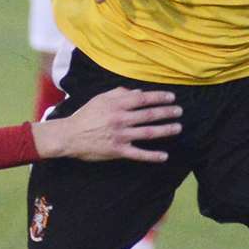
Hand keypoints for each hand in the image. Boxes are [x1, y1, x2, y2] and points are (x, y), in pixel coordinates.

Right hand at [33, 87, 181, 162]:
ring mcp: (120, 136)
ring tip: (178, 127)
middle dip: (166, 112)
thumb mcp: (100, 99)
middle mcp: (120, 119)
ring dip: (165, 130)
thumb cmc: (85, 115)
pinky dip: (152, 156)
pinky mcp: (118, 151)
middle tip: (179, 111)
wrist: (69, 136)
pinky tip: (164, 156)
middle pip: (149, 115)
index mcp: (116, 105)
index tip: (171, 98)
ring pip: (148, 133)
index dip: (159, 97)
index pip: (143, 99)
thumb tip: (138, 93)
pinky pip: (138, 154)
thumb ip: (119, 93)